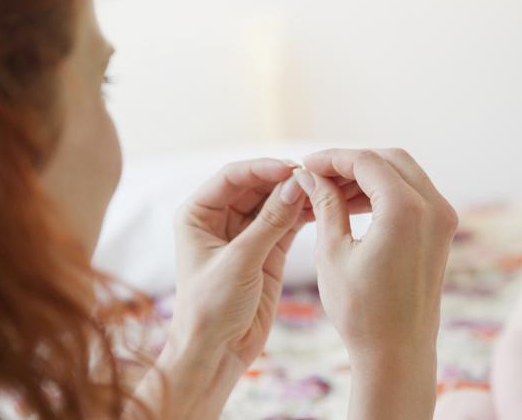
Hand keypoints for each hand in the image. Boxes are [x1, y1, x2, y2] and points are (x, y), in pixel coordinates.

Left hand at [170, 158, 305, 365]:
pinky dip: (302, 215)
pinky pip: (286, 224)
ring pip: (274, 203)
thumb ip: (269, 222)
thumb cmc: (211, 308)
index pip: (231, 177)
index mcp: (198, 214)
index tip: (292, 168)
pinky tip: (322, 207)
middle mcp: (219, 219)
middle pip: (256, 186)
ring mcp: (244, 234)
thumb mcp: (240, 262)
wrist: (216, 353)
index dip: (262, 168)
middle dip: (283, 180)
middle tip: (315, 178)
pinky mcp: (266, 251)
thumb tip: (296, 185)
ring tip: (324, 189)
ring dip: (296, 196)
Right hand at [294, 148, 457, 419]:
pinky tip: (354, 204)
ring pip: (403, 174)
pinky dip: (384, 192)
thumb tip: (308, 175)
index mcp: (406, 210)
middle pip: (389, 159)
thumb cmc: (361, 310)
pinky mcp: (442, 232)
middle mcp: (433, 207)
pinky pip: (413, 194)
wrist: (398, 353)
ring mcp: (443, 219)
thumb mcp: (333, 252)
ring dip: (368, 176)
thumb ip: (324, 204)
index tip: (305, 165)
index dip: (331, 158)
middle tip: (317, 175)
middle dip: (351, 162)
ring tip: (330, 190)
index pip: (365, 162)